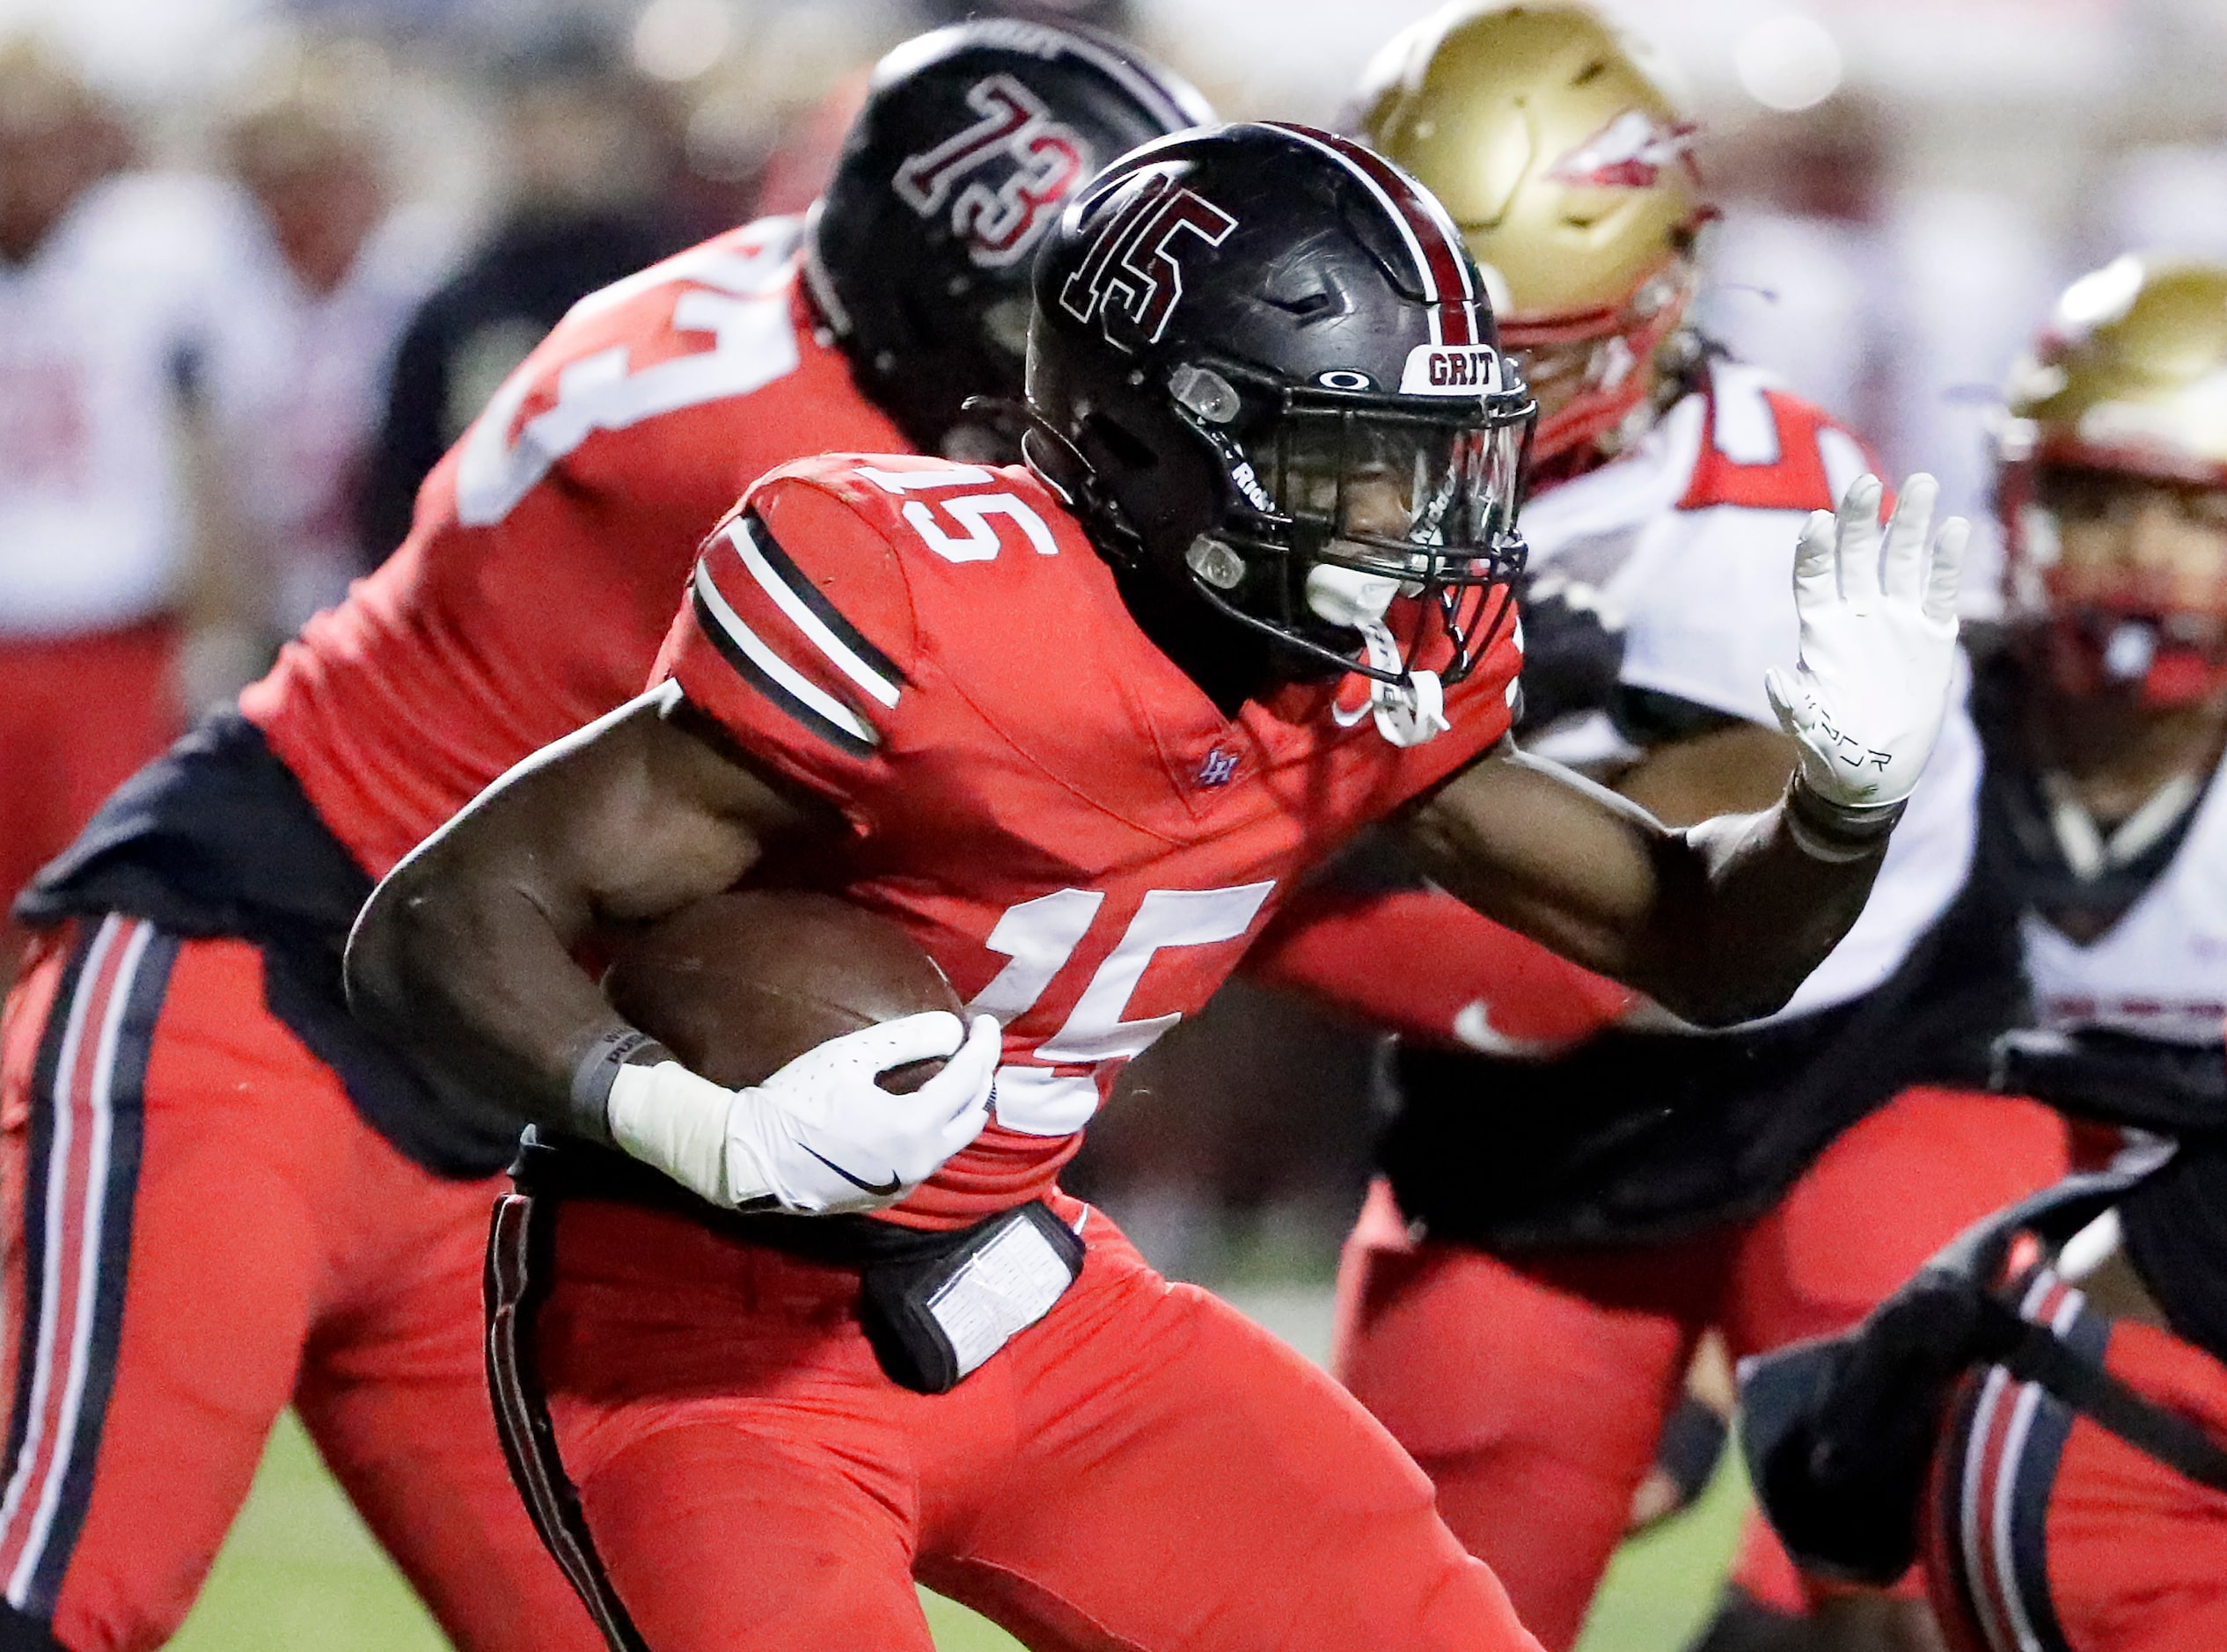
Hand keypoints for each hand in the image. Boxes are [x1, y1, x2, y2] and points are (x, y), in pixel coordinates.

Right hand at [606, 1011, 1000, 1212]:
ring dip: (962, 1106)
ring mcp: (904, 1184)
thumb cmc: (796, 1102)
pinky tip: (924, 1108)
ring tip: (955, 1073)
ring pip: (953, 1141)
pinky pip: (929, 1158)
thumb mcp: (850, 1058)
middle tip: (974, 1046)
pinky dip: (938, 1129)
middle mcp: (920, 1162)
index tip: (984, 1020)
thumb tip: (953, 1029)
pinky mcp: (887, 1196)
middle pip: (973, 1114)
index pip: (969, 1079)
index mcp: (916, 1128)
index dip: (983, 1045)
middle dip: (981, 1077)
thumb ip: (907, 1039)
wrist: (751, 1159)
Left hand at [1764, 473, 1963, 808]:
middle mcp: (1857, 615)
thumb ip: (1795, 705)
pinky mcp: (1931, 636)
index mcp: (1821, 632)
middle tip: (1867, 481)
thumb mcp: (1810, 732)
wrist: (1875, 771)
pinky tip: (1954, 527)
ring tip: (1923, 482)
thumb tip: (1774, 678)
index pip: (1815, 578)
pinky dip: (1946, 561)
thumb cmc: (1832, 751)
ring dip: (1910, 522)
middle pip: (1857, 555)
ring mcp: (1895, 621)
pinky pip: (1939, 590)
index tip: (1819, 520)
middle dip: (1861, 518)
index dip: (1816, 549)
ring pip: (1902, 560)